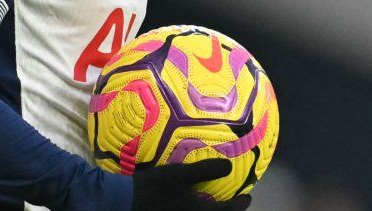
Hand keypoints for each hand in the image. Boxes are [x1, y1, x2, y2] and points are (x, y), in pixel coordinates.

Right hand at [131, 159, 250, 210]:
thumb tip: (228, 166)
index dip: (240, 205)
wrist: (124, 203)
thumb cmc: (155, 189)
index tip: (247, 198)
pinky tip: (190, 202)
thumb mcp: (181, 175)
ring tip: (213, 202)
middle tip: (232, 203)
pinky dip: (196, 210)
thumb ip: (206, 170)